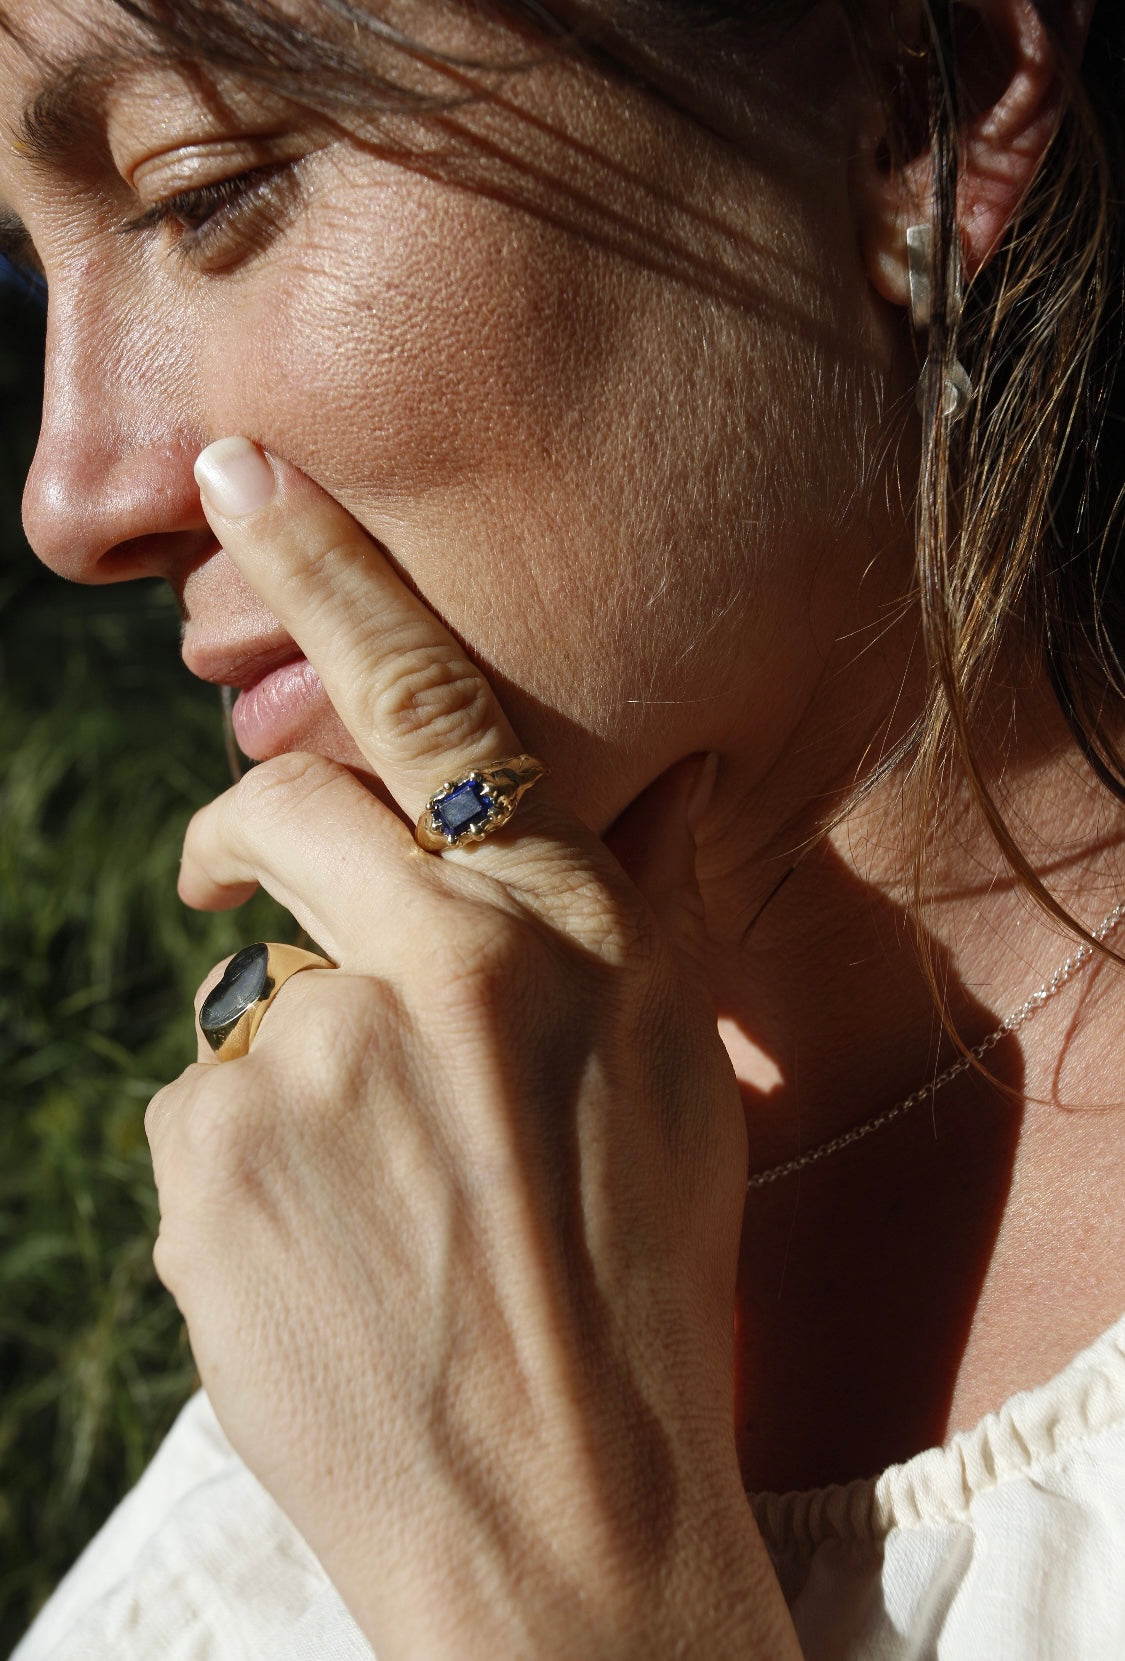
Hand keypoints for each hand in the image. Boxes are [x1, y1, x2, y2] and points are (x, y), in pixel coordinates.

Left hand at [145, 439, 798, 1659]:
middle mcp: (436, 969)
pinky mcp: (208, 1169)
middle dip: (247, 833)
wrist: (562, 1519)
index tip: (235, 468)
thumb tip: (660, 780)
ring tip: (374, 1193)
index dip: (330, 569)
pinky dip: (244, 1163)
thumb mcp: (680, 1074)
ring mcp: (306, 1067)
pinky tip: (321, 1255)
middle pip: (278, 816)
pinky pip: (202, 1115)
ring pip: (247, 992)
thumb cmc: (642, 1282)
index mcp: (562, 932)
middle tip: (237, 877)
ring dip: (289, 1057)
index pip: (433, 705)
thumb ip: (648, 909)